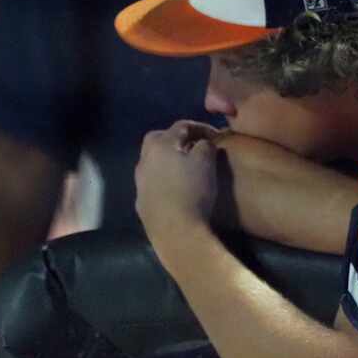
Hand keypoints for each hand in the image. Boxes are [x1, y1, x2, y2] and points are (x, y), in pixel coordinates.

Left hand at [135, 120, 220, 242]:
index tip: (217, 136)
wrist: (176, 231)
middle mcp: (145, 160)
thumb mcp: (206, 161)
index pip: (181, 126)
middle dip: (178, 139)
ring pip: (154, 162)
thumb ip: (205, 145)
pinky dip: (166, 180)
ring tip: (187, 168)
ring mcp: (140, 182)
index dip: (202, 127)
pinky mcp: (142, 202)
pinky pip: (154, 182)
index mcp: (160, 145)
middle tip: (196, 146)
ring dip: (170, 160)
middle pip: (159, 140)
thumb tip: (202, 143)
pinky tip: (178, 189)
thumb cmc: (193, 190)